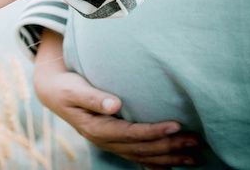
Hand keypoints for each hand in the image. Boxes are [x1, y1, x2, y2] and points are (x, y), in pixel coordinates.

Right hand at [33, 30, 202, 167]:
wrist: (54, 93)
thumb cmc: (66, 87)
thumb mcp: (75, 89)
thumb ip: (93, 97)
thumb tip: (114, 104)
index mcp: (96, 128)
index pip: (130, 133)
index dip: (153, 132)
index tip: (176, 126)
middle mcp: (104, 140)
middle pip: (141, 148)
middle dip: (169, 147)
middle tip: (194, 142)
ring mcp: (109, 143)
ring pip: (142, 156)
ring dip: (168, 157)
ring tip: (193, 157)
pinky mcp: (112, 141)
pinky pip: (136, 156)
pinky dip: (154, 163)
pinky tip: (169, 167)